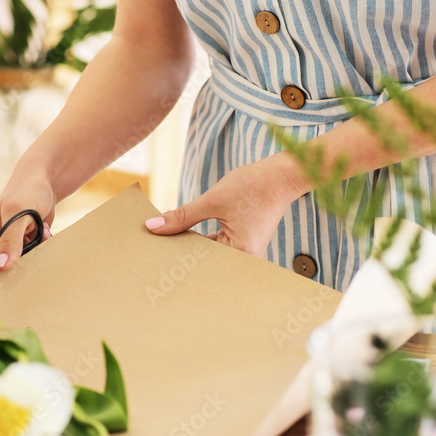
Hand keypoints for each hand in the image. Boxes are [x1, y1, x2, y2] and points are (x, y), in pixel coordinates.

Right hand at [0, 165, 56, 270]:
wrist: (44, 180)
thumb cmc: (26, 191)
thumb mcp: (17, 213)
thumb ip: (10, 239)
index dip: (0, 279)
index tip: (17, 284)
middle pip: (9, 271)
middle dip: (25, 265)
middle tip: (36, 246)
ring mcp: (15, 246)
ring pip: (26, 265)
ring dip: (38, 253)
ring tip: (42, 231)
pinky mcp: (29, 245)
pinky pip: (37, 256)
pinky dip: (45, 247)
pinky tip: (46, 230)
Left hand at [144, 156, 306, 256]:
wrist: (283, 175)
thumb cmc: (253, 186)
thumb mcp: (212, 200)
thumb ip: (182, 216)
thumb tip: (153, 227)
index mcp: (240, 255)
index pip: (199, 261)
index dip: (175, 254)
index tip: (152, 252)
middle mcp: (245, 260)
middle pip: (204, 260)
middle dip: (181, 250)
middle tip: (153, 246)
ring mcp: (246, 253)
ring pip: (210, 252)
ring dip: (191, 242)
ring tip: (165, 237)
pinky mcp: (244, 243)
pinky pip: (218, 244)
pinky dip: (203, 237)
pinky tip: (184, 231)